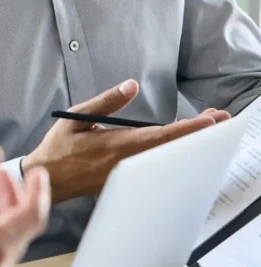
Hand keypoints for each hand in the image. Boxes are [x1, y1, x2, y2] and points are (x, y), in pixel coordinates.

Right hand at [22, 80, 228, 203]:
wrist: (46, 180)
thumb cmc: (59, 147)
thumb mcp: (76, 117)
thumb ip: (105, 102)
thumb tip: (131, 86)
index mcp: (114, 145)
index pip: (159, 136)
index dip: (186, 130)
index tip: (208, 121)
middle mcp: (125, 162)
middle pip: (170, 149)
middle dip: (197, 134)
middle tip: (220, 119)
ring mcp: (127, 174)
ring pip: (166, 159)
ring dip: (188, 143)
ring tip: (207, 126)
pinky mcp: (126, 180)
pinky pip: (155, 168)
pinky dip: (173, 154)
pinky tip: (182, 145)